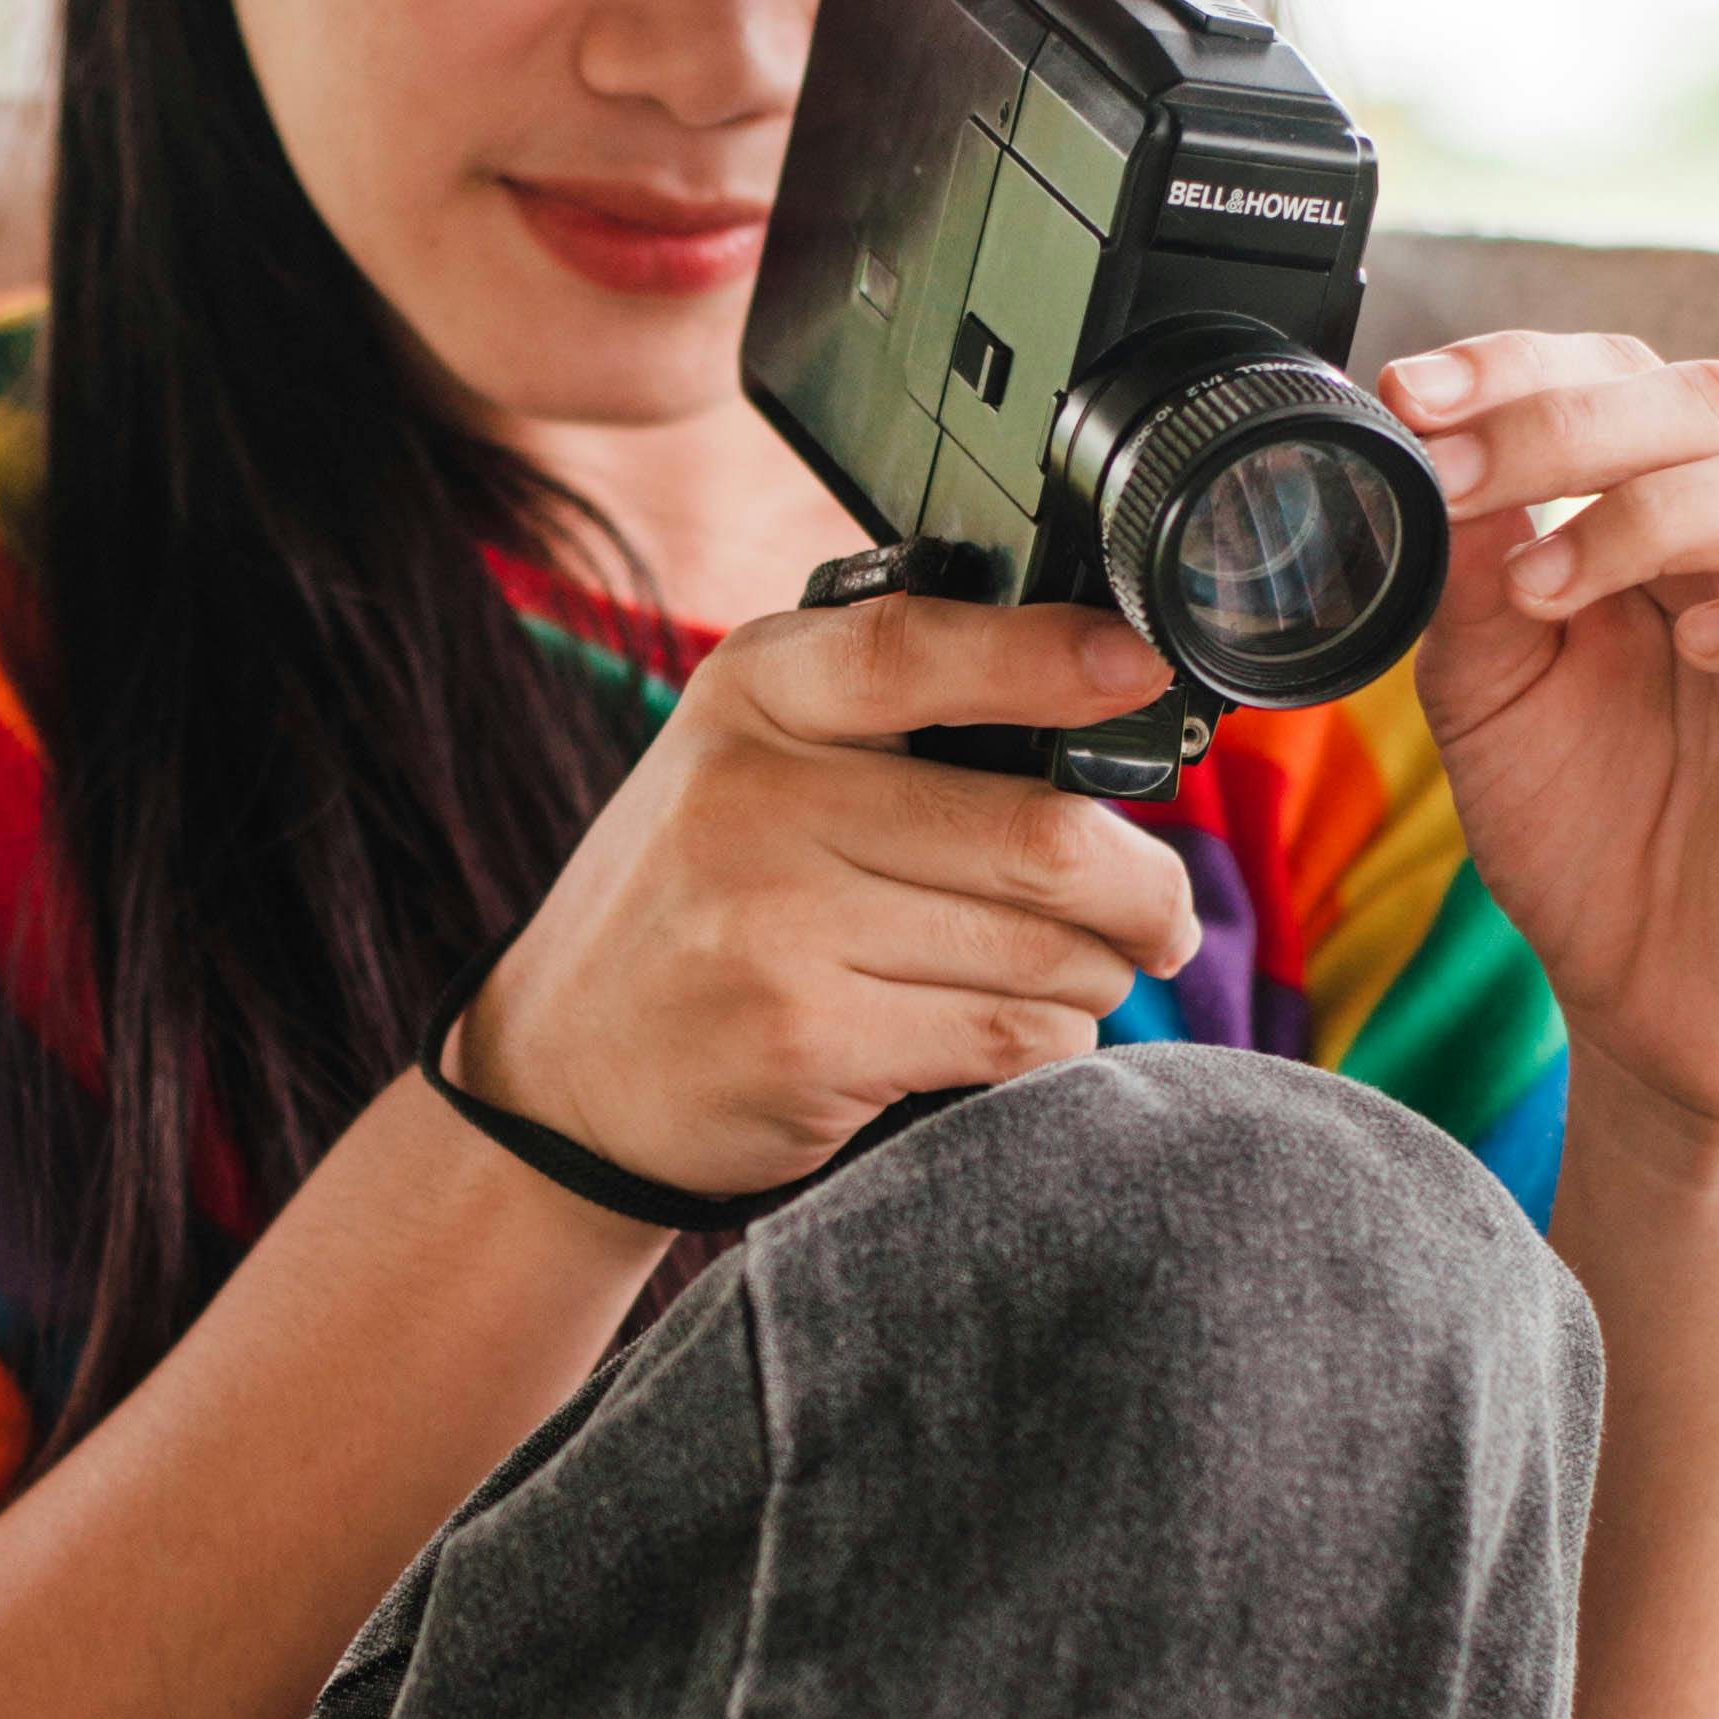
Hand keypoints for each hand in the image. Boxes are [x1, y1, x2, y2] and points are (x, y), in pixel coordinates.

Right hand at [455, 595, 1200, 1200]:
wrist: (559, 1068)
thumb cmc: (696, 901)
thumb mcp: (747, 762)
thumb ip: (882, 722)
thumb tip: (1099, 707)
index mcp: (751, 695)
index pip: (917, 650)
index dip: (1050, 659)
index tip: (1141, 668)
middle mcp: (755, 797)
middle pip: (1035, 835)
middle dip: (1140, 887)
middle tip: (1159, 912)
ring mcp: (775, 924)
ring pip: (1042, 949)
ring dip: (1099, 975)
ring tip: (1079, 978)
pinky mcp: (804, 1039)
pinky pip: (1007, 1036)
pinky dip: (1049, 1040)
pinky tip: (1016, 1032)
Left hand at [1383, 332, 1718, 1131]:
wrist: (1656, 999)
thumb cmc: (1589, 837)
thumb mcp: (1488, 696)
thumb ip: (1464, 582)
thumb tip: (1426, 462)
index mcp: (1659, 521)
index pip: (1615, 381)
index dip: (1517, 365)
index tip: (1407, 391)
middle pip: (1703, 400)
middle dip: (1561, 418)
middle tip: (1451, 466)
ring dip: (1645, 508)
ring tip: (1540, 585)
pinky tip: (1693, 644)